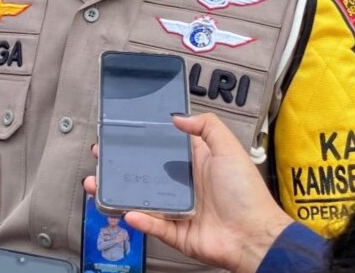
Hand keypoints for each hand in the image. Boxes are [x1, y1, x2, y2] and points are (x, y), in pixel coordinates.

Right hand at [83, 113, 292, 272]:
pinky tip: (127, 212)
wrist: (255, 236)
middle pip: (146, 174)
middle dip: (122, 167)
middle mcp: (185, 186)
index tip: (123, 135)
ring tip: (99, 185)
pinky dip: (140, 219)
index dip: (143, 143)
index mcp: (197, 164)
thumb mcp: (230, 149)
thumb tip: (180, 117)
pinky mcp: (177, 232)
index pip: (163, 150)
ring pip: (142, 200)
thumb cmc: (247, 194)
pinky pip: (153, 224)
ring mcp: (179, 210)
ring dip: (119, 193)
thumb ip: (207, 127)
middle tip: (102, 159)